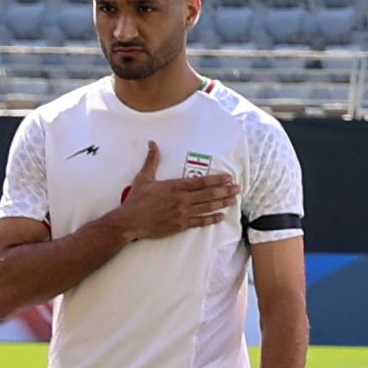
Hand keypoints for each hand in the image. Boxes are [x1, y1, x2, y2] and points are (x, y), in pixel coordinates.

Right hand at [108, 142, 240, 243]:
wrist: (130, 221)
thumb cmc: (136, 199)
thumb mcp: (144, 177)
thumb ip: (152, 160)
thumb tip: (152, 143)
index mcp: (174, 186)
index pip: (201, 181)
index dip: (217, 179)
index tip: (229, 177)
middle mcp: (182, 199)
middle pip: (208, 194)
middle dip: (225, 190)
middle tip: (238, 188)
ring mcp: (182, 212)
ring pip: (207, 207)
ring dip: (223, 203)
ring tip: (234, 199)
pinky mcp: (181, 225)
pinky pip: (200, 222)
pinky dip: (212, 219)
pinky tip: (222, 216)